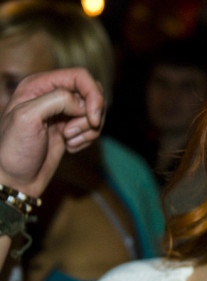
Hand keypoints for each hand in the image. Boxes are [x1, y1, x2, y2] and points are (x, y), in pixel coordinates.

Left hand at [0, 68, 104, 197]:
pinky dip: (87, 139)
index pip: (80, 76)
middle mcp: (52, 95)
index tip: (93, 118)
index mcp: (39, 85)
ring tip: (68, 141)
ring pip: (95, 112)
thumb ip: (57, 100)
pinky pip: (92, 128)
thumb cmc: (14, 150)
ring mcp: (63, 113)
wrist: (15, 179)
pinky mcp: (70, 129)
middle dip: (91, 115)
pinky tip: (70, 147)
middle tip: (72, 132)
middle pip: (92, 93)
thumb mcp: (28, 117)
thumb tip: (82, 105)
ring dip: (88, 130)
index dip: (93, 95)